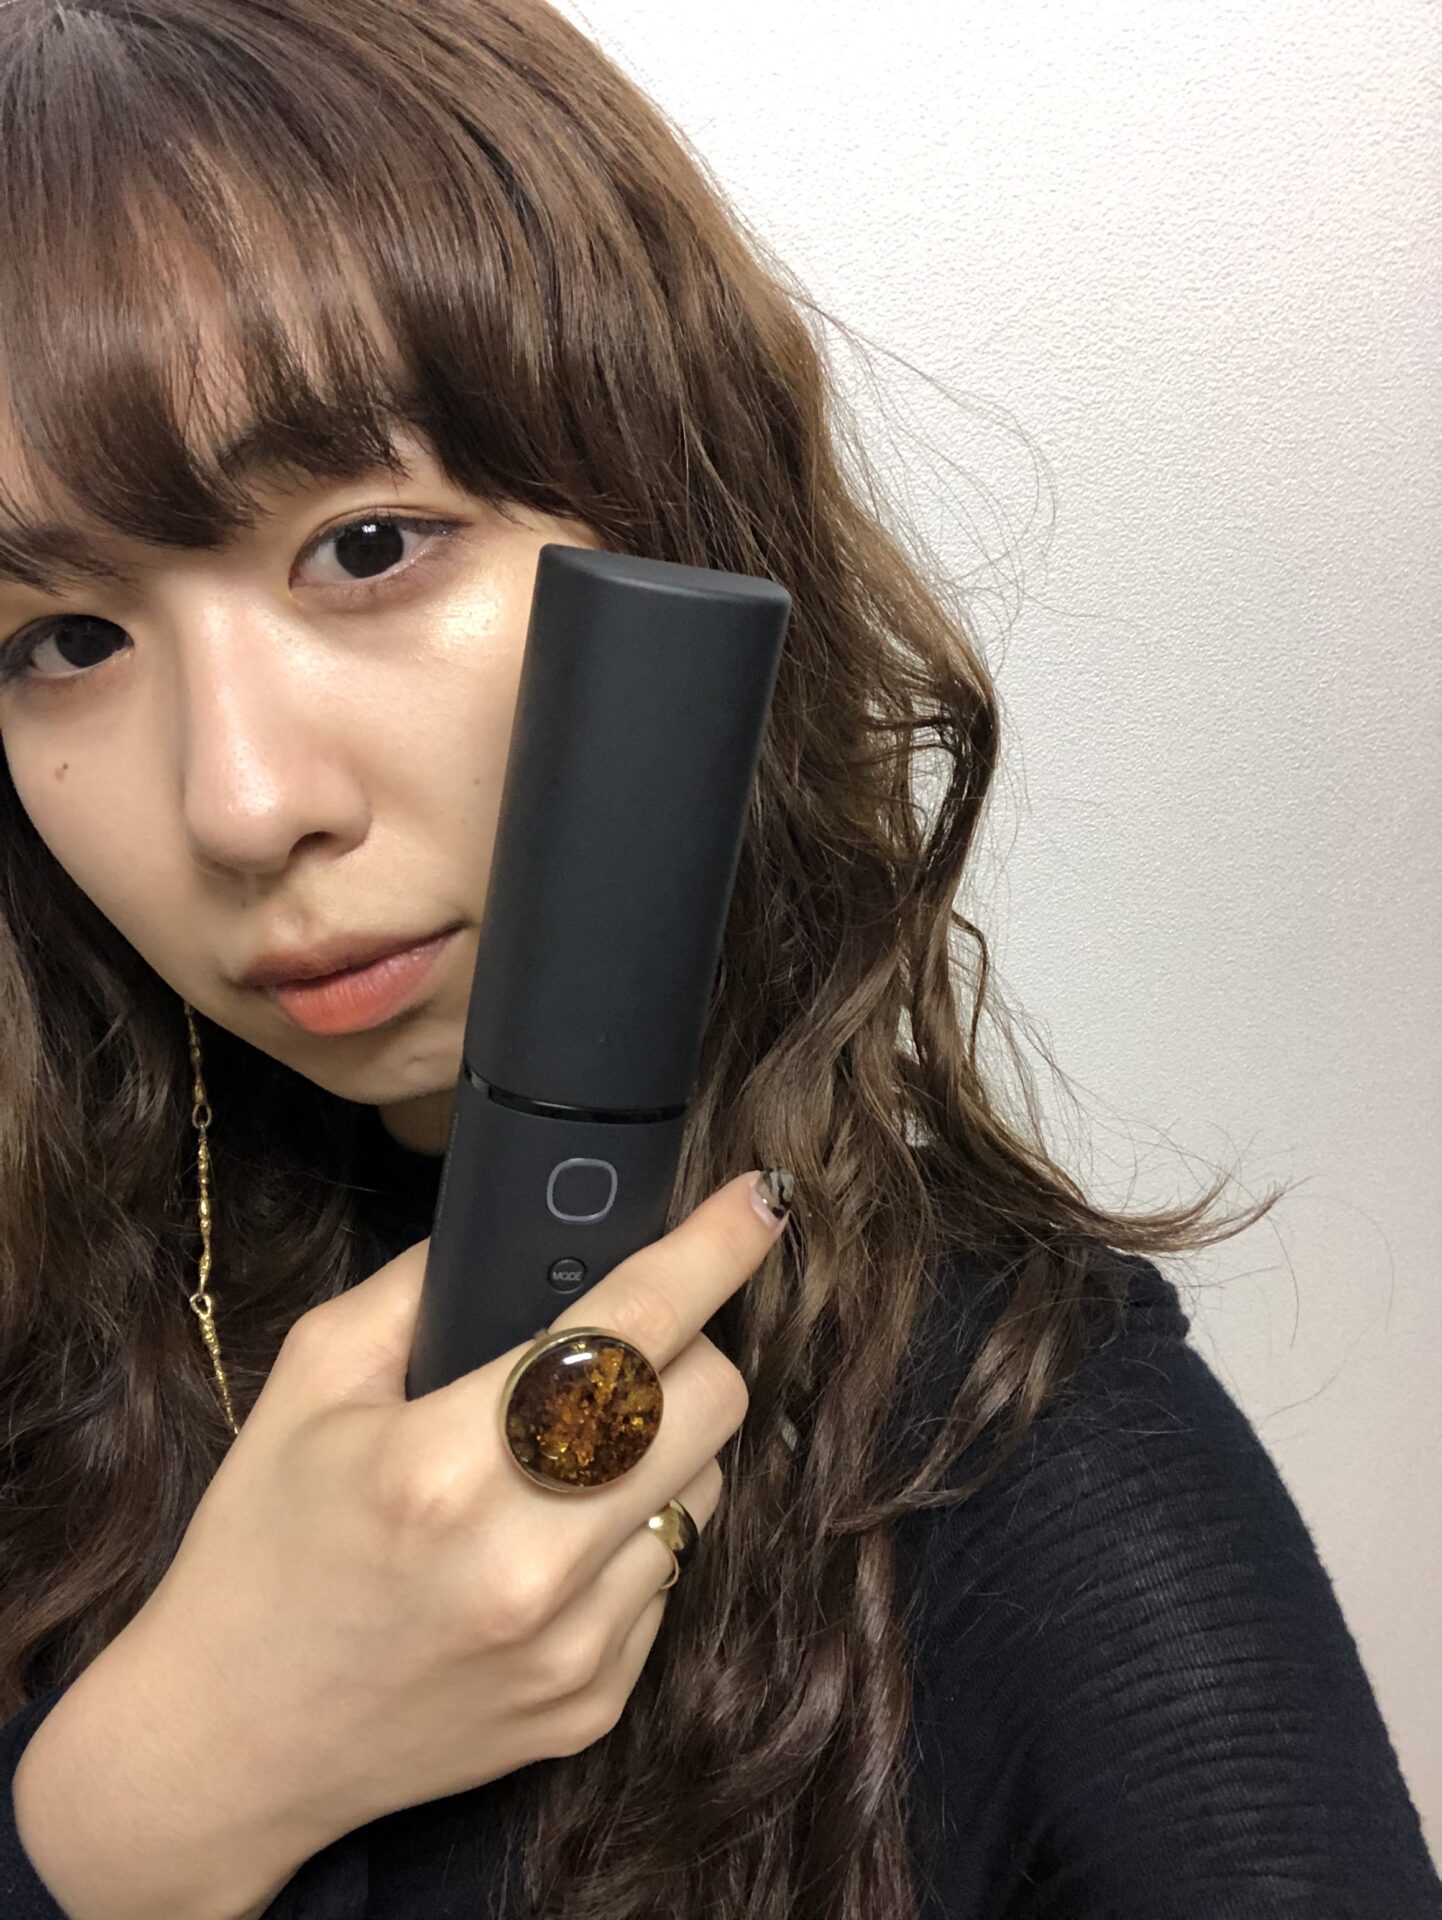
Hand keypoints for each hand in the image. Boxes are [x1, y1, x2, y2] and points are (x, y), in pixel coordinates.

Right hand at [114, 1169, 786, 1848]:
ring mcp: (573, 1646)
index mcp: (447, 1464)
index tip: (762, 1201)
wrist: (229, 1745)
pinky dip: (632, 1538)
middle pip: (711, 1403)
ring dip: (663, 1449)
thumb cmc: (259, 1546)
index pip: (631, 1331)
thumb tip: (522, 1235)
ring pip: (706, 1488)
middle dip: (688, 1351)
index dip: (712, 1251)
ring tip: (570, 1458)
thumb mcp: (309, 1383)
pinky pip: (669, 1576)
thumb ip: (421, 1288)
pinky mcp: (594, 1704)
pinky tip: (551, 1546)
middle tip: (628, 1349)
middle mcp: (528, 1562)